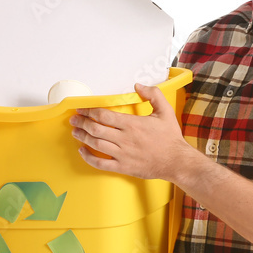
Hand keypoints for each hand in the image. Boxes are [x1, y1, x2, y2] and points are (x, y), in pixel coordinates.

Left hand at [70, 83, 188, 180]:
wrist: (177, 162)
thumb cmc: (171, 138)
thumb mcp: (166, 111)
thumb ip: (153, 95)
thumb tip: (139, 86)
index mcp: (132, 124)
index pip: (103, 115)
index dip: (89, 111)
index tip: (82, 109)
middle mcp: (124, 139)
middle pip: (95, 129)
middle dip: (81, 123)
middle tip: (74, 119)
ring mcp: (122, 154)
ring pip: (95, 144)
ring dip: (82, 137)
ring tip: (75, 132)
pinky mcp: (123, 167)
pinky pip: (100, 163)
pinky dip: (88, 157)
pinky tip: (83, 151)